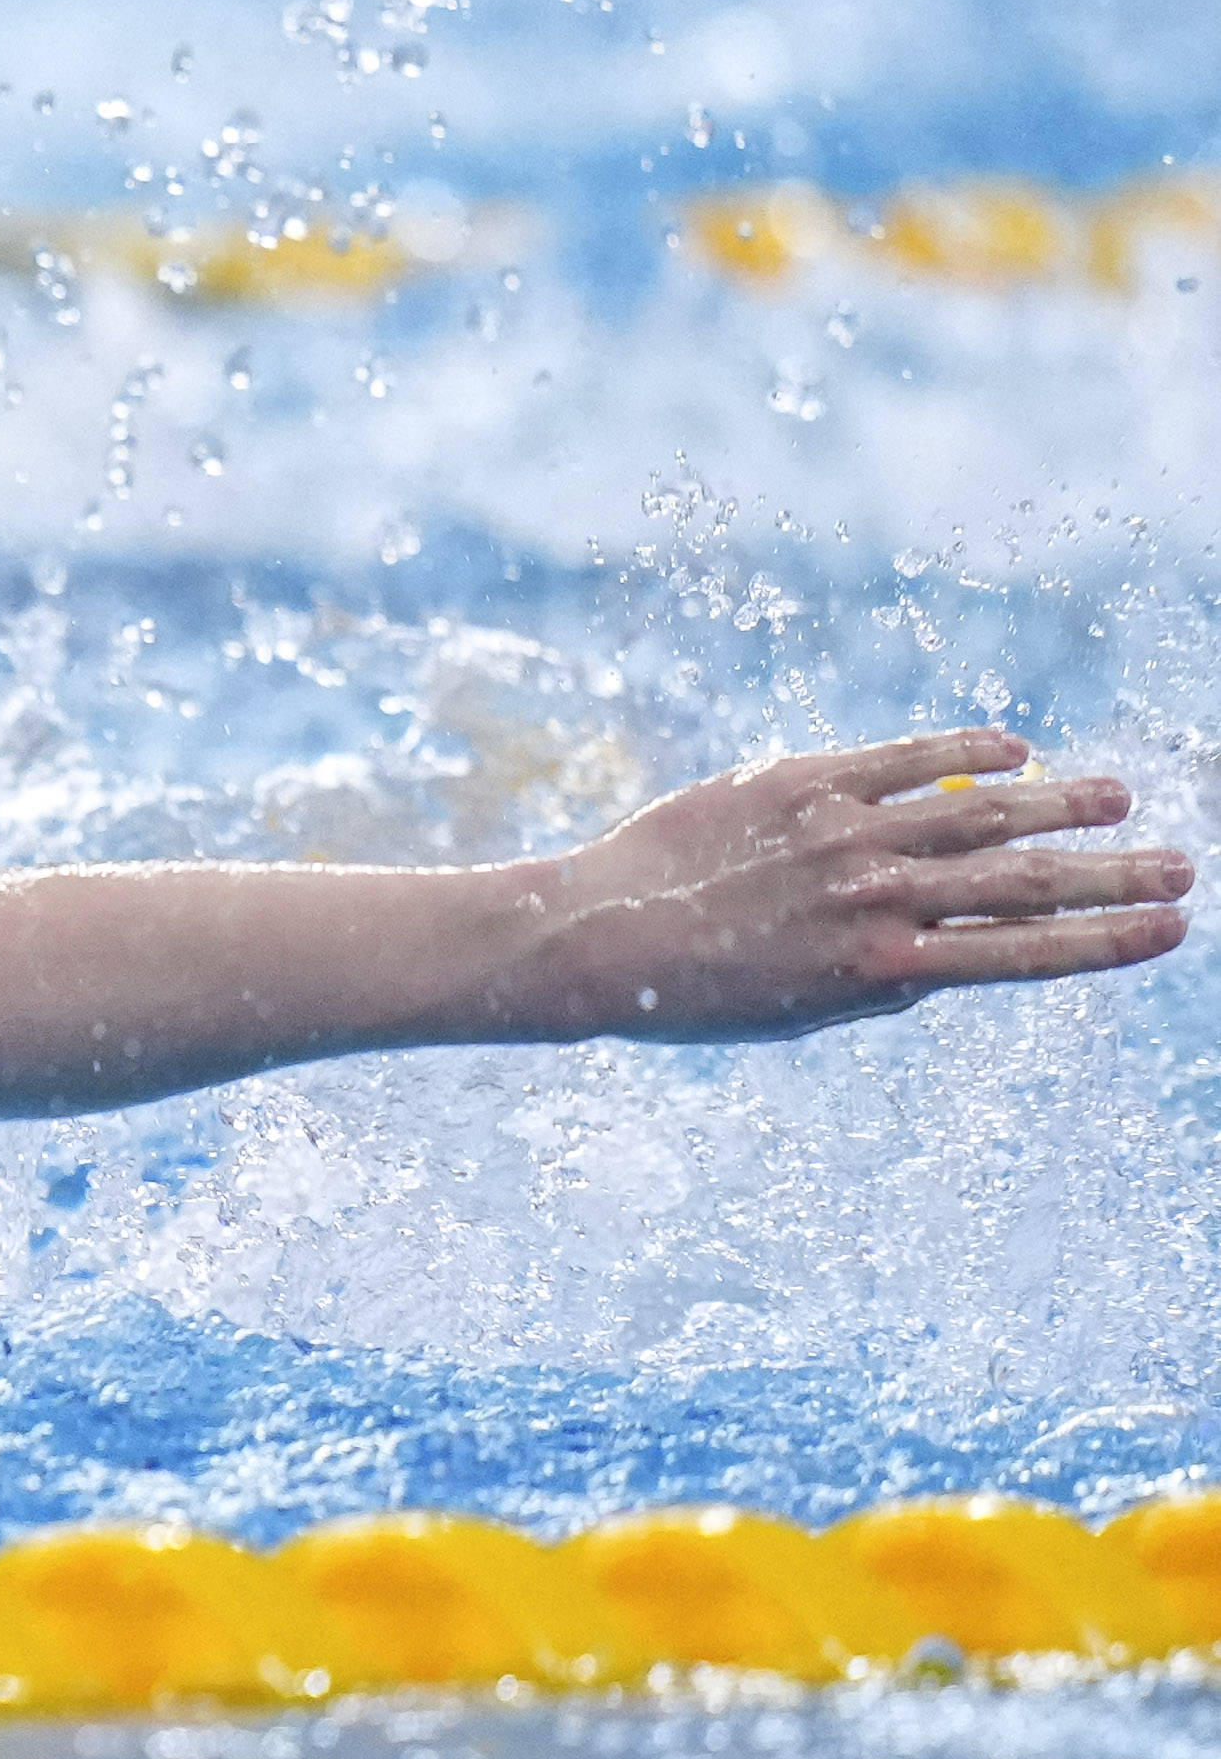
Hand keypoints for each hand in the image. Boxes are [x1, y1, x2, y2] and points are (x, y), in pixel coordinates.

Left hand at [523, 727, 1189, 1041]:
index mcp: (881, 970)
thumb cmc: (697, 991)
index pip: (1022, 954)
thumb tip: (956, 950)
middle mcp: (873, 899)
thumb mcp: (805, 1010)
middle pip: (1023, 881)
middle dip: (1111, 874)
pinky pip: (904, 758)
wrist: (596, 939)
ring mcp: (841, 836)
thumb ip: (885, 979)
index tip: (1169, 929)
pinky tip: (1020, 747)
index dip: (1105, 940)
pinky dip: (968, 748)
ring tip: (1119, 798)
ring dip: (1061, 801)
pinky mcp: (799, 783)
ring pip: (980, 810)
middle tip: (1180, 867)